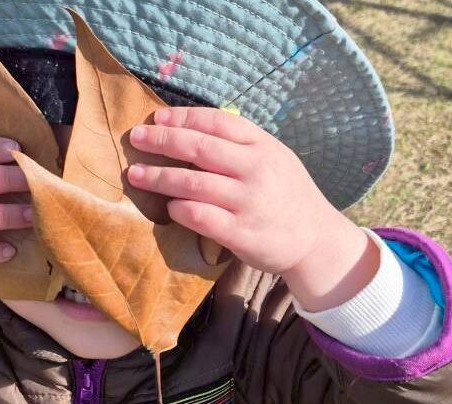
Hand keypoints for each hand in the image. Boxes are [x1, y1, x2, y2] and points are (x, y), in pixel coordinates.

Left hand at [127, 107, 378, 310]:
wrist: (316, 238)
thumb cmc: (287, 194)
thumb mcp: (274, 157)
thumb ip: (241, 143)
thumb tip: (193, 126)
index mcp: (261, 146)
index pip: (215, 122)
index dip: (182, 118)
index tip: (156, 119)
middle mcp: (254, 170)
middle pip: (198, 148)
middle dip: (162, 141)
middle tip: (135, 139)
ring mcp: (248, 202)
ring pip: (193, 184)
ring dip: (159, 177)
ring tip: (135, 175)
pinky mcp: (241, 233)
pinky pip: (201, 217)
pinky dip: (179, 210)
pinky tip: (168, 207)